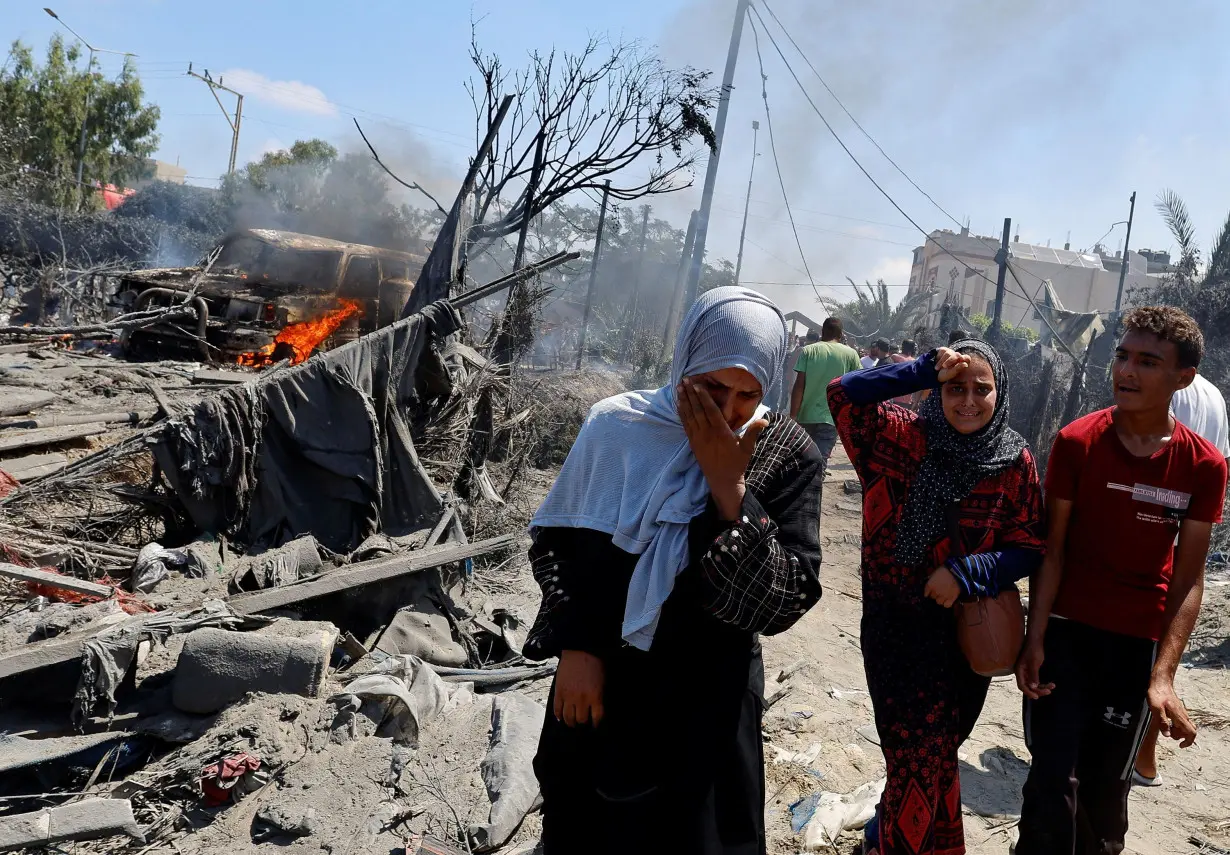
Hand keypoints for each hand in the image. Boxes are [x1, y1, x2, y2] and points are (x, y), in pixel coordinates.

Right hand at [554, 649, 604, 726]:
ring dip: (570, 722)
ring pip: (568, 718)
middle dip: (582, 724)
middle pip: (581, 720)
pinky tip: (561, 717)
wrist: (579, 650)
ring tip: (572, 723)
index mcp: (596, 696)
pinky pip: (557, 709)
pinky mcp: (558, 692)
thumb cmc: (595, 664)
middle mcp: (582, 699)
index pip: (596, 718)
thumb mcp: (603, 682)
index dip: (596, 724)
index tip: (595, 725)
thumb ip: (599, 697)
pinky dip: (559, 715)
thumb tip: (596, 708)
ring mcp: (569, 697)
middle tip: (582, 724)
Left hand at [678, 378, 765, 519]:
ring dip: (684, 401)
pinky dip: (682, 413)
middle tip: (684, 380)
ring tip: (679, 388)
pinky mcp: (692, 443)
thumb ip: (754, 432)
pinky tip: (679, 404)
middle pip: (697, 410)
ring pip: (689, 416)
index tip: (697, 385)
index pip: (710, 411)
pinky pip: (685, 425)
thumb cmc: (737, 463)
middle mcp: (707, 433)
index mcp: (721, 432)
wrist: (723, 480)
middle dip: (690, 394)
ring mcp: (698, 438)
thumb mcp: (747, 448)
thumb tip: (765, 420)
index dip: (703, 397)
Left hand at [924, 566, 960, 607]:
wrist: (957, 571)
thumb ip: (932, 580)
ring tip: (944, 596)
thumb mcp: (935, 573)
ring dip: (940, 599)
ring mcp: (943, 596)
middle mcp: (935, 592)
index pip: (926, 593)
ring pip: (939, 602)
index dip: (928, 592)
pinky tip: (948, 600)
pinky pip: (947, 605)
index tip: (930, 592)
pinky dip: (946, 604)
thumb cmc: (945, 570)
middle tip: (939, 591)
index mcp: (930, 585)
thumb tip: (931, 584)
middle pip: (933, 597)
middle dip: (935, 594)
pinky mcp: (952, 598)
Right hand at [934, 347, 970, 382]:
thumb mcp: (950, 374)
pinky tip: (937, 366)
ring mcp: (950, 353)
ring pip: (949, 354)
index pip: (967, 358)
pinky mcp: (943, 350)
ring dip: (942, 362)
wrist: (932, 373)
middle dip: (950, 361)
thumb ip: (957, 369)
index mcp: (961, 363)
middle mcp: (957, 357)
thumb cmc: (943, 375)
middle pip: (957, 355)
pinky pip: (943, 351)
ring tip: (936, 369)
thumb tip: (965, 364)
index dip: (965, 359)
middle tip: (944, 366)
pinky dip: (939, 360)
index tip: (961, 360)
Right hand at [1015, 637, 1053, 698]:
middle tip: (1048, 692)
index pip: (1021, 685)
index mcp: (1019, 671)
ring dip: (1042, 687)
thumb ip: (1033, 675)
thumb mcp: (1034, 663)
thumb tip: (1033, 687)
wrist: (1035, 641)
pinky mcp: (1032, 671)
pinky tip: (1051, 684)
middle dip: (1038, 690)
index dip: (1028, 692)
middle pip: (1028, 686)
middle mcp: (1022, 673)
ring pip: (1033, 685)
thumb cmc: (1033, 650)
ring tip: (1052, 687)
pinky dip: (1043, 683)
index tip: (1037, 696)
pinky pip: (1036, 680)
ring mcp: (1027, 673)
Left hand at [1148, 677, 1196, 747]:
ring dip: (1178, 730)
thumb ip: (1162, 722)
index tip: (1180, 745)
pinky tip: (1165, 721)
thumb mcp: (1156, 709)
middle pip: (1189, 731)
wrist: (1160, 682)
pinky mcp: (1178, 709)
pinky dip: (1176, 725)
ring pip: (1186, 726)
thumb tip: (1168, 735)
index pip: (1192, 733)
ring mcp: (1182, 712)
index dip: (1188, 742)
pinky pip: (1181, 721)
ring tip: (1165, 726)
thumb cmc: (1157, 694)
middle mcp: (1183, 715)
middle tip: (1168, 732)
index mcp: (1179, 717)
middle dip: (1180, 736)